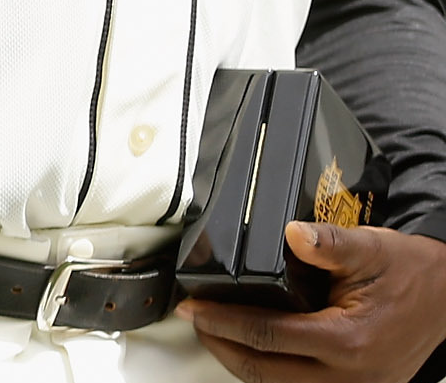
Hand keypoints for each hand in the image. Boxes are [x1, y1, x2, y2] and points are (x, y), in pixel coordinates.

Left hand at [179, 222, 445, 379]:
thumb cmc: (409, 271)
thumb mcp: (370, 247)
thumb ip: (328, 243)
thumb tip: (292, 233)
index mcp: (348, 341)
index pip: (267, 335)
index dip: (222, 320)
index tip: (192, 307)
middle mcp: (352, 376)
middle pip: (264, 372)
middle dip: (222, 346)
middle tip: (195, 319)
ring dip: (244, 364)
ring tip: (217, 334)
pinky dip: (274, 373)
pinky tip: (257, 351)